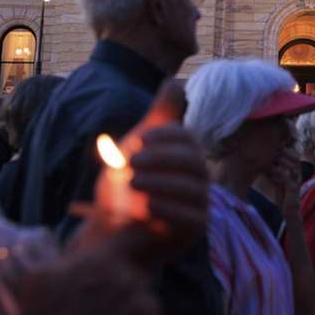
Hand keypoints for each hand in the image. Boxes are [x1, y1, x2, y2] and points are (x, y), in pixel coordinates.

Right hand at [12, 239, 162, 314]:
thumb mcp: (44, 275)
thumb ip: (79, 256)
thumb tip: (98, 247)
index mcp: (106, 261)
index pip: (139, 234)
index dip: (135, 242)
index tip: (132, 249)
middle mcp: (132, 283)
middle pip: (139, 276)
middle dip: (123, 287)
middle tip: (97, 309)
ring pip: (146, 305)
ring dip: (131, 314)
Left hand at [74, 84, 208, 265]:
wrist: (114, 233)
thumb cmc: (126, 189)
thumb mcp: (134, 149)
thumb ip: (154, 120)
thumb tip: (174, 82)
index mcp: (185, 156)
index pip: (186, 138)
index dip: (165, 135)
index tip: (138, 137)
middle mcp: (198, 178)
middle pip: (192, 161)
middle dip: (161, 158)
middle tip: (130, 161)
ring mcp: (200, 204)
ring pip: (191, 188)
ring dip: (160, 182)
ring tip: (132, 183)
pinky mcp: (195, 229)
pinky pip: (189, 217)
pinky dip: (168, 209)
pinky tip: (147, 206)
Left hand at [265, 144, 302, 220]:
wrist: (289, 211)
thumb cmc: (284, 196)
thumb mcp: (277, 181)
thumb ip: (273, 173)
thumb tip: (263, 165)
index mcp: (295, 171)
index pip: (295, 156)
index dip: (288, 149)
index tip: (277, 145)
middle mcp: (297, 174)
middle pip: (297, 157)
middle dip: (288, 151)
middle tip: (277, 148)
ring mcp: (296, 180)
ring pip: (294, 165)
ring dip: (283, 160)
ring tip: (275, 157)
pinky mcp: (293, 188)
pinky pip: (287, 177)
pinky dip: (279, 172)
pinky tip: (271, 169)